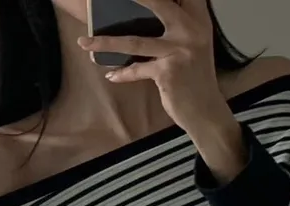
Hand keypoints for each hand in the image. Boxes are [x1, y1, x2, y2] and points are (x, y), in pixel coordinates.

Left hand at [78, 0, 247, 182]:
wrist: (206, 111)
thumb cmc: (195, 78)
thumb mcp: (193, 45)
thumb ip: (178, 26)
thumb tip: (146, 15)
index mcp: (198, 19)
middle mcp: (190, 30)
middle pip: (159, 4)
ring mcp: (178, 50)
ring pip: (135, 41)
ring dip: (105, 43)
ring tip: (84, 42)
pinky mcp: (167, 72)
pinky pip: (137, 70)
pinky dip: (123, 74)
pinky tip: (111, 75)